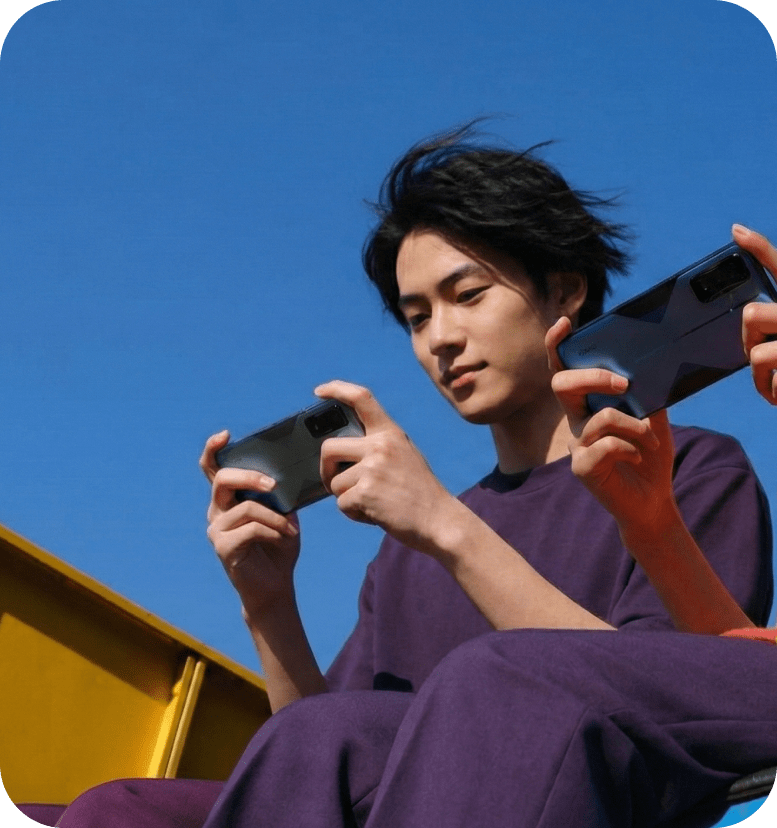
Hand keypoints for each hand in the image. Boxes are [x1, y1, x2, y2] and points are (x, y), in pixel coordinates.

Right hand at [199, 431, 300, 617]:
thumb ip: (280, 495)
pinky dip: (273, 531)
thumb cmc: (279, 546)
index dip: (213, 450)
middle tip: (274, 485)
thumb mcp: (284, 514)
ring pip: (246, 507)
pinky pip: (251, 528)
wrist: (275, 585)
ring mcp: (216, 529)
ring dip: (275, 516)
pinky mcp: (223, 547)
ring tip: (291, 529)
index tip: (225, 435)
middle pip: (223, 480)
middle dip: (250, 477)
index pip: (213, 469)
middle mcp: (217, 511)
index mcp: (229, 499)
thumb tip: (286, 475)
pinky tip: (284, 539)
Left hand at [314, 380, 458, 553]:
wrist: (440, 520)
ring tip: (374, 503)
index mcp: (390, 433)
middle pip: (329, 448)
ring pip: (334, 482)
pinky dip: (354, 513)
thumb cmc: (420, 493)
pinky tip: (375, 514)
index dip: (336, 389)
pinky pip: (342, 503)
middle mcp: (380, 445)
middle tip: (335, 482)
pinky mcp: (366, 492)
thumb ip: (378, 447)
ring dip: (347, 497)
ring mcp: (373, 468)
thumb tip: (340, 451)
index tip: (319, 392)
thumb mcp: (405, 455)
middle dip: (325, 469)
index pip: (361, 398)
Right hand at [546, 317, 675, 535]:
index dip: (556, 346)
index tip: (564, 324)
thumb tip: (648, 366)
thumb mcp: (654, 415)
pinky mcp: (581, 467)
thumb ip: (647, 391)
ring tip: (650, 440)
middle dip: (595, 377)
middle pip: (562, 384)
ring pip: (600, 417)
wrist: (652, 499)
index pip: (564, 369)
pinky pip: (606, 446)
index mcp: (588, 402)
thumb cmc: (649, 454)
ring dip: (635, 426)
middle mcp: (576, 419)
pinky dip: (630, 449)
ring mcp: (576, 444)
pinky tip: (637, 458)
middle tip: (625, 385)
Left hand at [733, 225, 776, 403]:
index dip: (759, 246)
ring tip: (770, 383)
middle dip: (747, 338)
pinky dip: (773, 393)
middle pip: (752, 316)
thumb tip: (752, 326)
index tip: (736, 231)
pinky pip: (773, 381)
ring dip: (759, 375)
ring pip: (757, 354)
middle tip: (757, 350)